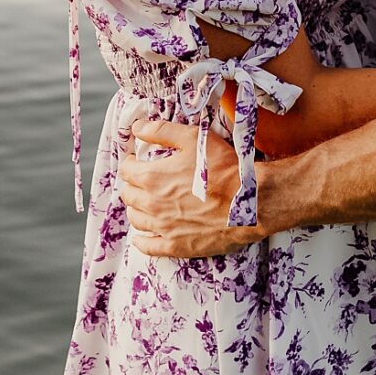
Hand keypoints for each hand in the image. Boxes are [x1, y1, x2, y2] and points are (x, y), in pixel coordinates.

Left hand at [119, 120, 263, 257]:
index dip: (130, 163)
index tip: (136, 162)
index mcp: (152, 178)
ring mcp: (163, 228)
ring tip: (144, 204)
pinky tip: (142, 237)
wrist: (249, 202)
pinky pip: (148, 247)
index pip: (126, 171)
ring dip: (136, 209)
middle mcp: (151, 204)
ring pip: (136, 219)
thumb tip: (137, 127)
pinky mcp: (176, 246)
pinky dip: (141, 241)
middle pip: (128, 195)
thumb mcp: (193, 139)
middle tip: (141, 181)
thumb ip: (161, 131)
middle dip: (132, 185)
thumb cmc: (223, 168)